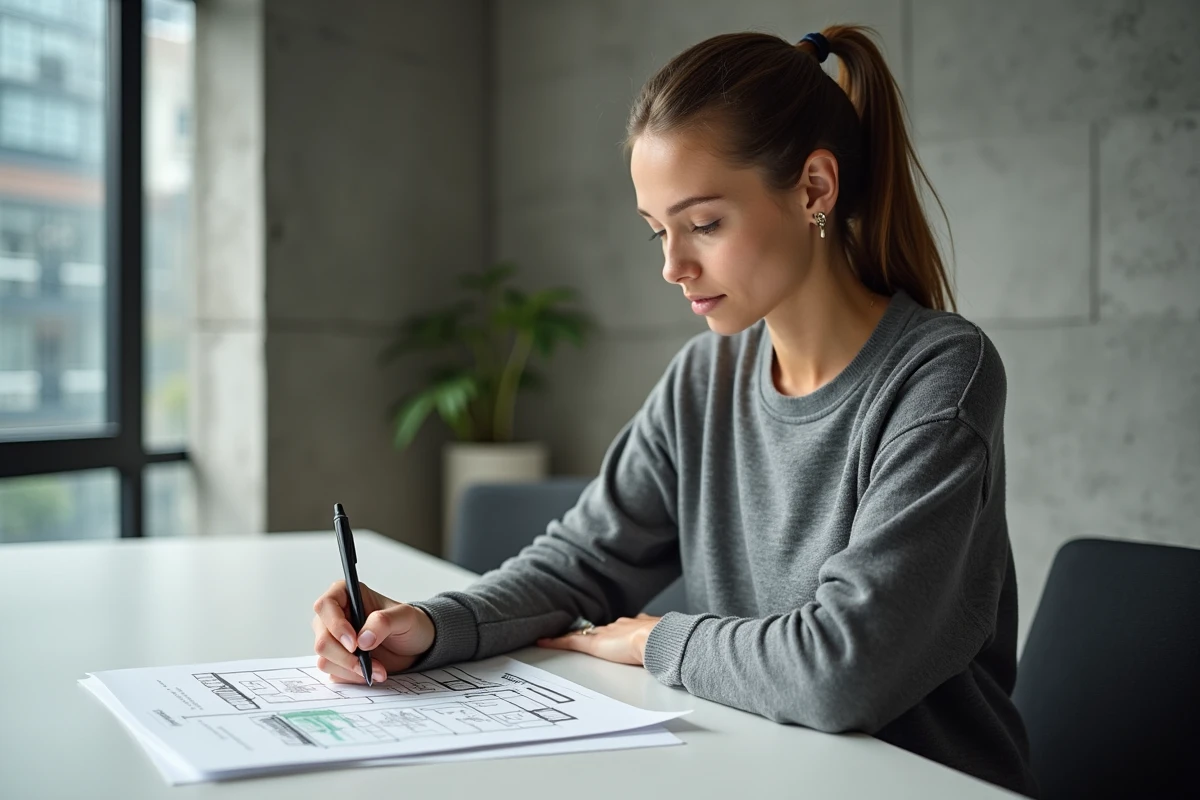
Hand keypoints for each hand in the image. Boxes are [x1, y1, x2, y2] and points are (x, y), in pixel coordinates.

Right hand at [311, 580, 434, 683]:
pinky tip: (371, 673)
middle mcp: (333, 617)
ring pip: (325, 659)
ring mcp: (332, 640)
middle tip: (368, 664)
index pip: (325, 606)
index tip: (354, 643)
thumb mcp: (405, 617)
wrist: (415, 646)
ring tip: (378, 669)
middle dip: (345, 657)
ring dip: (351, 669)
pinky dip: (353, 677)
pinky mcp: (337, 660)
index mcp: (345, 594)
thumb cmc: (409, 623)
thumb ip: (384, 622)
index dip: (336, 625)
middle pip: (322, 639)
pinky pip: (334, 673)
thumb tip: (362, 639)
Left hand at [536, 614, 661, 665]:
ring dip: (572, 636)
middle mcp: (618, 626)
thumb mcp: (665, 644)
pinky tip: (543, 642)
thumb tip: (670, 654)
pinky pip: (569, 641)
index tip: (611, 633)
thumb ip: (662, 647)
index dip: (613, 631)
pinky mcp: (594, 644)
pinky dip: (556, 642)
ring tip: (557, 638)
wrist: (657, 638)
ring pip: (583, 633)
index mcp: (637, 625)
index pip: (619, 627)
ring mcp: (605, 633)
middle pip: (600, 628)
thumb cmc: (664, 643)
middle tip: (580, 634)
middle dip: (591, 632)